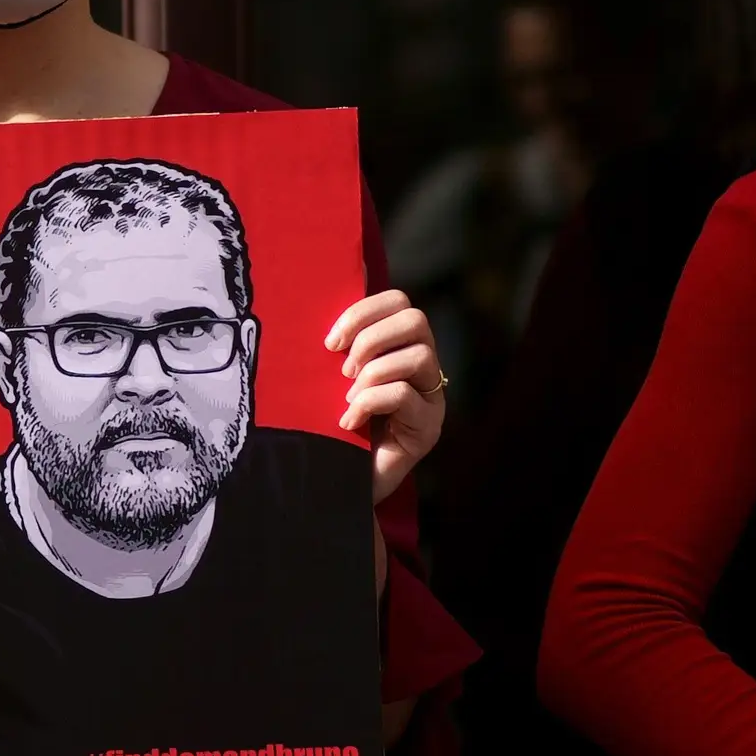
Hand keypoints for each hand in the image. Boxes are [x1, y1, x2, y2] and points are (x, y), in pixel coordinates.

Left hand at [330, 291, 444, 504]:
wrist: (333, 483)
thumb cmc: (326, 425)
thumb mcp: (325, 375)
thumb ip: (335, 338)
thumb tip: (341, 272)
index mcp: (399, 347)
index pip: (398, 302)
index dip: (363, 311)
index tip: (330, 341)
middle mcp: (423, 368)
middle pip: (415, 319)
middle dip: (371, 338)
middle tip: (342, 369)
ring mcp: (430, 398)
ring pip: (419, 355)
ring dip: (373, 373)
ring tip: (347, 398)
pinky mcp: (428, 428)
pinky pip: (404, 395)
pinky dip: (370, 402)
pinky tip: (349, 421)